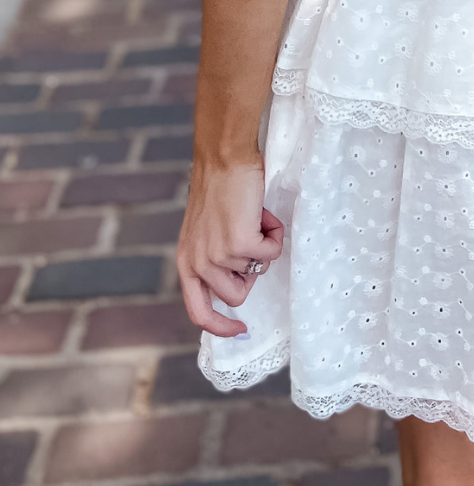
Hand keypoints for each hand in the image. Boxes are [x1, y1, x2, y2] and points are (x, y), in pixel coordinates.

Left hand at [177, 161, 283, 337]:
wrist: (224, 158)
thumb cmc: (220, 188)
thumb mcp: (206, 232)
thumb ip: (214, 259)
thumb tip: (243, 278)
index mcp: (186, 263)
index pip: (199, 312)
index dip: (220, 326)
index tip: (240, 329)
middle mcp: (198, 264)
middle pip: (238, 294)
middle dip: (251, 270)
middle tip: (250, 238)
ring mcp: (219, 256)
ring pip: (258, 270)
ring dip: (263, 245)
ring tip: (254, 217)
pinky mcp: (240, 243)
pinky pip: (272, 252)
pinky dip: (274, 234)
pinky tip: (263, 213)